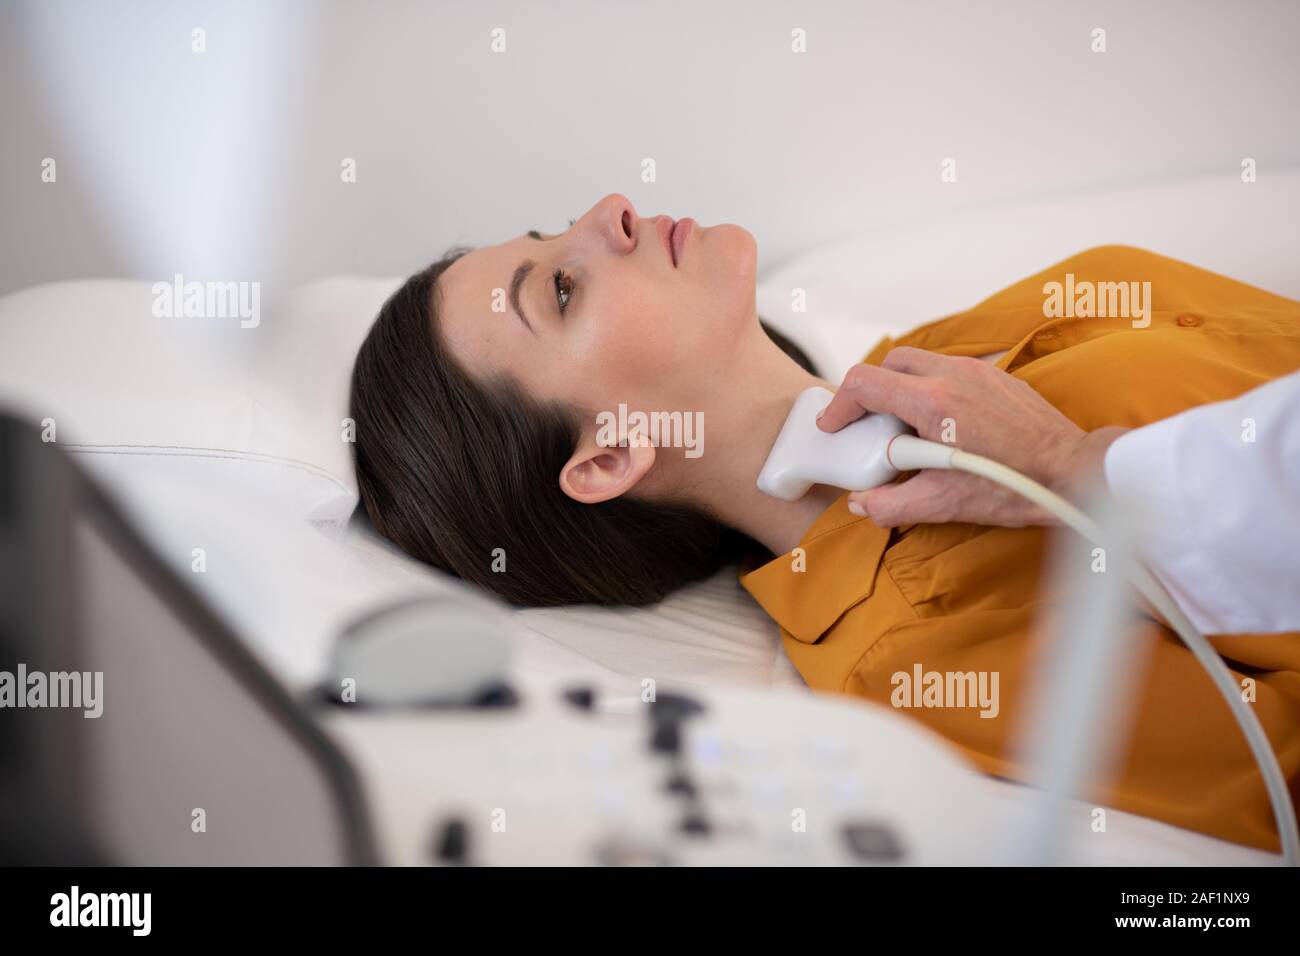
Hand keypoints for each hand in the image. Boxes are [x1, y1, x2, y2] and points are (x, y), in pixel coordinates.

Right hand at [816, 347, 1128, 526]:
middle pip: (888, 363)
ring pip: (919, 363)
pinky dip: (931, 390)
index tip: (836, 427)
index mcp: (932, 403)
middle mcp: (952, 375)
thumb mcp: (944, 504)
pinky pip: (949, 370)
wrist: (1072, 473)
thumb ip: (892, 504)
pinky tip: (941, 425)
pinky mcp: (995, 376)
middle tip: (866, 427)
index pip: (865, 383)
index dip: (840, 405)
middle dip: (869, 392)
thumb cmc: (1014, 485)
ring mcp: (977, 371)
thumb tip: (862, 504)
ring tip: (905, 429)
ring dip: (901, 389)